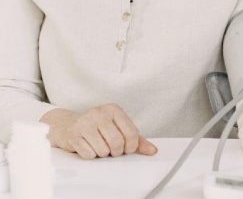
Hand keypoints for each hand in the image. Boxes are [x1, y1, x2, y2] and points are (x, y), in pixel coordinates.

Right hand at [40, 104, 157, 159]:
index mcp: (114, 109)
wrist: (67, 125)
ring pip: (103, 150)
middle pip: (117, 143)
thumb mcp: (119, 128)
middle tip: (112, 150)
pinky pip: (89, 155)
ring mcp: (85, 123)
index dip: (131, 147)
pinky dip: (90, 155)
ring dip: (102, 153)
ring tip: (98, 146)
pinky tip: (87, 146)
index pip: (131, 133)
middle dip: (116, 152)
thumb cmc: (98, 128)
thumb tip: (153, 151)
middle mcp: (100, 113)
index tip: (127, 149)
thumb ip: (137, 140)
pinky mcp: (73, 134)